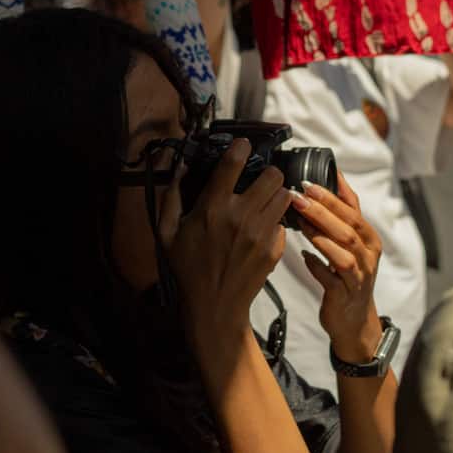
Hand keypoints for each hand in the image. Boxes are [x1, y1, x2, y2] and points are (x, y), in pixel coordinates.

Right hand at [160, 139, 290, 359]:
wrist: (214, 307)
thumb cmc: (188, 269)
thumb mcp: (167, 232)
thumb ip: (172, 196)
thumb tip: (180, 166)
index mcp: (213, 208)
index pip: (233, 163)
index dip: (242, 147)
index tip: (244, 145)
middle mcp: (241, 216)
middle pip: (273, 175)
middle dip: (267, 173)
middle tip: (258, 179)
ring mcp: (261, 233)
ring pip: (285, 195)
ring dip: (275, 194)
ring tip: (264, 201)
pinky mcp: (274, 248)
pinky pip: (284, 222)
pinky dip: (276, 221)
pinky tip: (262, 228)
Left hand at [291, 174, 382, 363]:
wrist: (354, 320)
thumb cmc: (349, 274)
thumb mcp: (352, 241)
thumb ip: (344, 212)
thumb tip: (331, 176)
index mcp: (369, 238)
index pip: (353, 210)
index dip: (333, 194)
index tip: (310, 180)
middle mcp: (368, 255)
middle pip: (348, 228)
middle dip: (323, 210)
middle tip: (299, 195)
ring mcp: (359, 276)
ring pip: (343, 252)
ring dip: (320, 235)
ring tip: (299, 222)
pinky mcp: (345, 295)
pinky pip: (331, 279)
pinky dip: (317, 266)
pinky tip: (303, 256)